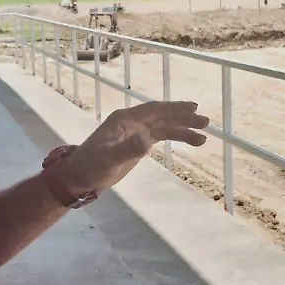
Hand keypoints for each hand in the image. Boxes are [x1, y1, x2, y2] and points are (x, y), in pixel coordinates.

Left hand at [56, 101, 208, 196]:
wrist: (79, 176)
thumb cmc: (91, 165)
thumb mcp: (109, 158)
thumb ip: (128, 149)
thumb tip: (148, 140)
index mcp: (124, 119)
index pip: (154, 110)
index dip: (173, 108)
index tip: (193, 108)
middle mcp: (132, 122)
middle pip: (162, 117)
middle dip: (183, 118)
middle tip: (205, 122)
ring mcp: (135, 133)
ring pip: (164, 128)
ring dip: (182, 131)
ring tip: (203, 139)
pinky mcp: (138, 145)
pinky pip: (160, 137)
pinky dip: (174, 138)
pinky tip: (189, 140)